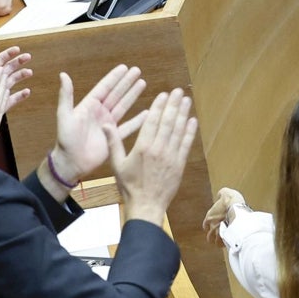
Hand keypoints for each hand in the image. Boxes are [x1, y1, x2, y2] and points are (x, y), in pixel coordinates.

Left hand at [50, 65, 147, 184]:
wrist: (71, 163)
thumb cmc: (66, 140)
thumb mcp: (65, 115)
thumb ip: (66, 95)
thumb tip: (63, 74)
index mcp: (89, 106)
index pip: (105, 88)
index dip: (115, 78)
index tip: (125, 67)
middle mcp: (100, 113)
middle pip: (117, 94)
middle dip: (127, 83)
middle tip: (138, 71)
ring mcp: (108, 125)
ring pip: (123, 106)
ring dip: (133, 96)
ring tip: (143, 84)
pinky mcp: (114, 138)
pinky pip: (128, 127)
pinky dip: (138, 120)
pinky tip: (147, 113)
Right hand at [106, 88, 198, 224]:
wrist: (146, 206)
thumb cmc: (129, 186)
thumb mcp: (116, 165)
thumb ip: (113, 143)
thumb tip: (106, 124)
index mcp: (142, 147)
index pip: (152, 121)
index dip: (159, 106)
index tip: (164, 95)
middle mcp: (158, 149)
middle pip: (168, 122)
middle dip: (173, 105)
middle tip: (178, 91)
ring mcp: (171, 156)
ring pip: (179, 131)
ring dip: (183, 114)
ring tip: (186, 101)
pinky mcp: (179, 165)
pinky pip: (186, 145)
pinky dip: (190, 132)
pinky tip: (192, 121)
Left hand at [203, 188, 246, 243]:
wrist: (236, 207)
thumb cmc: (231, 200)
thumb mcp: (225, 192)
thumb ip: (221, 194)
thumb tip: (221, 194)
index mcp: (210, 216)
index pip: (206, 224)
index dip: (209, 226)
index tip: (212, 227)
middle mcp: (212, 226)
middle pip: (209, 235)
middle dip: (212, 237)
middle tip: (215, 238)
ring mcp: (219, 232)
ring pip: (216, 242)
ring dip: (218, 242)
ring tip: (220, 244)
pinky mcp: (227, 235)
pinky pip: (224, 243)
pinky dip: (225, 244)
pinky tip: (227, 244)